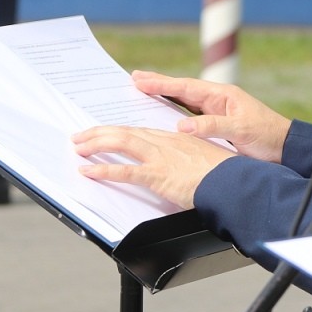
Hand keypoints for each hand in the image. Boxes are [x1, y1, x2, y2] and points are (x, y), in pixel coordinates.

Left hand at [71, 125, 233, 208]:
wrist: (233, 182)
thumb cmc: (224, 175)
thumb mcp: (204, 161)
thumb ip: (187, 161)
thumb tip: (181, 169)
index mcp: (177, 138)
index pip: (141, 130)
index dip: (119, 130)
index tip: (105, 131)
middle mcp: (166, 142)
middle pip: (126, 131)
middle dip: (99, 132)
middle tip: (81, 136)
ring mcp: (161, 157)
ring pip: (121, 142)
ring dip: (96, 143)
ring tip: (78, 147)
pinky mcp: (158, 174)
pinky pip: (124, 170)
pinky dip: (103, 169)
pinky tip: (88, 171)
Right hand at [131, 70, 291, 162]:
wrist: (285, 148)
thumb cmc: (267, 136)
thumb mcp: (240, 130)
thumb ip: (212, 126)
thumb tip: (181, 125)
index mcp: (224, 95)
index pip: (187, 87)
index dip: (162, 83)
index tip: (139, 79)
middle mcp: (219, 100)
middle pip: (182, 90)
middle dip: (158, 84)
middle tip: (133, 77)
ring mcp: (218, 111)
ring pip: (185, 101)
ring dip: (164, 96)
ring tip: (142, 90)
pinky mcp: (218, 124)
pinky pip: (191, 115)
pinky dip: (175, 111)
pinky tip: (163, 114)